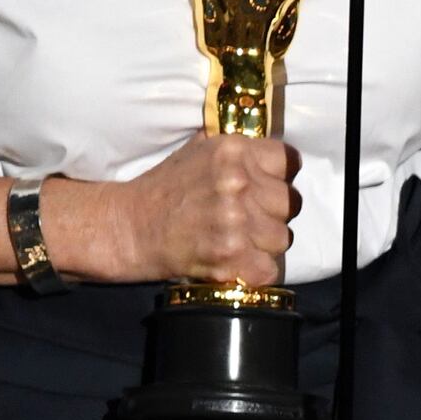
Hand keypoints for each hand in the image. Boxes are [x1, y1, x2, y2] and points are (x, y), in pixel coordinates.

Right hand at [104, 134, 299, 286]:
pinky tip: (235, 261)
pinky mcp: (229, 256)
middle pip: (290, 203)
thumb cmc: (165, 188)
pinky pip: (268, 268)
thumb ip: (237, 151)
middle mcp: (237, 182)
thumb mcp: (199, 149)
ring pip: (282, 238)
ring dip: (264, 244)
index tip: (270, 187)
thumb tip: (268, 153)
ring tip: (238, 240)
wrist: (130, 227)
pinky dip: (254, 270)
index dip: (281, 177)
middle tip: (249, 219)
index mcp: (233, 151)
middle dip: (273, 213)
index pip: (289, 161)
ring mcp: (234, 220)